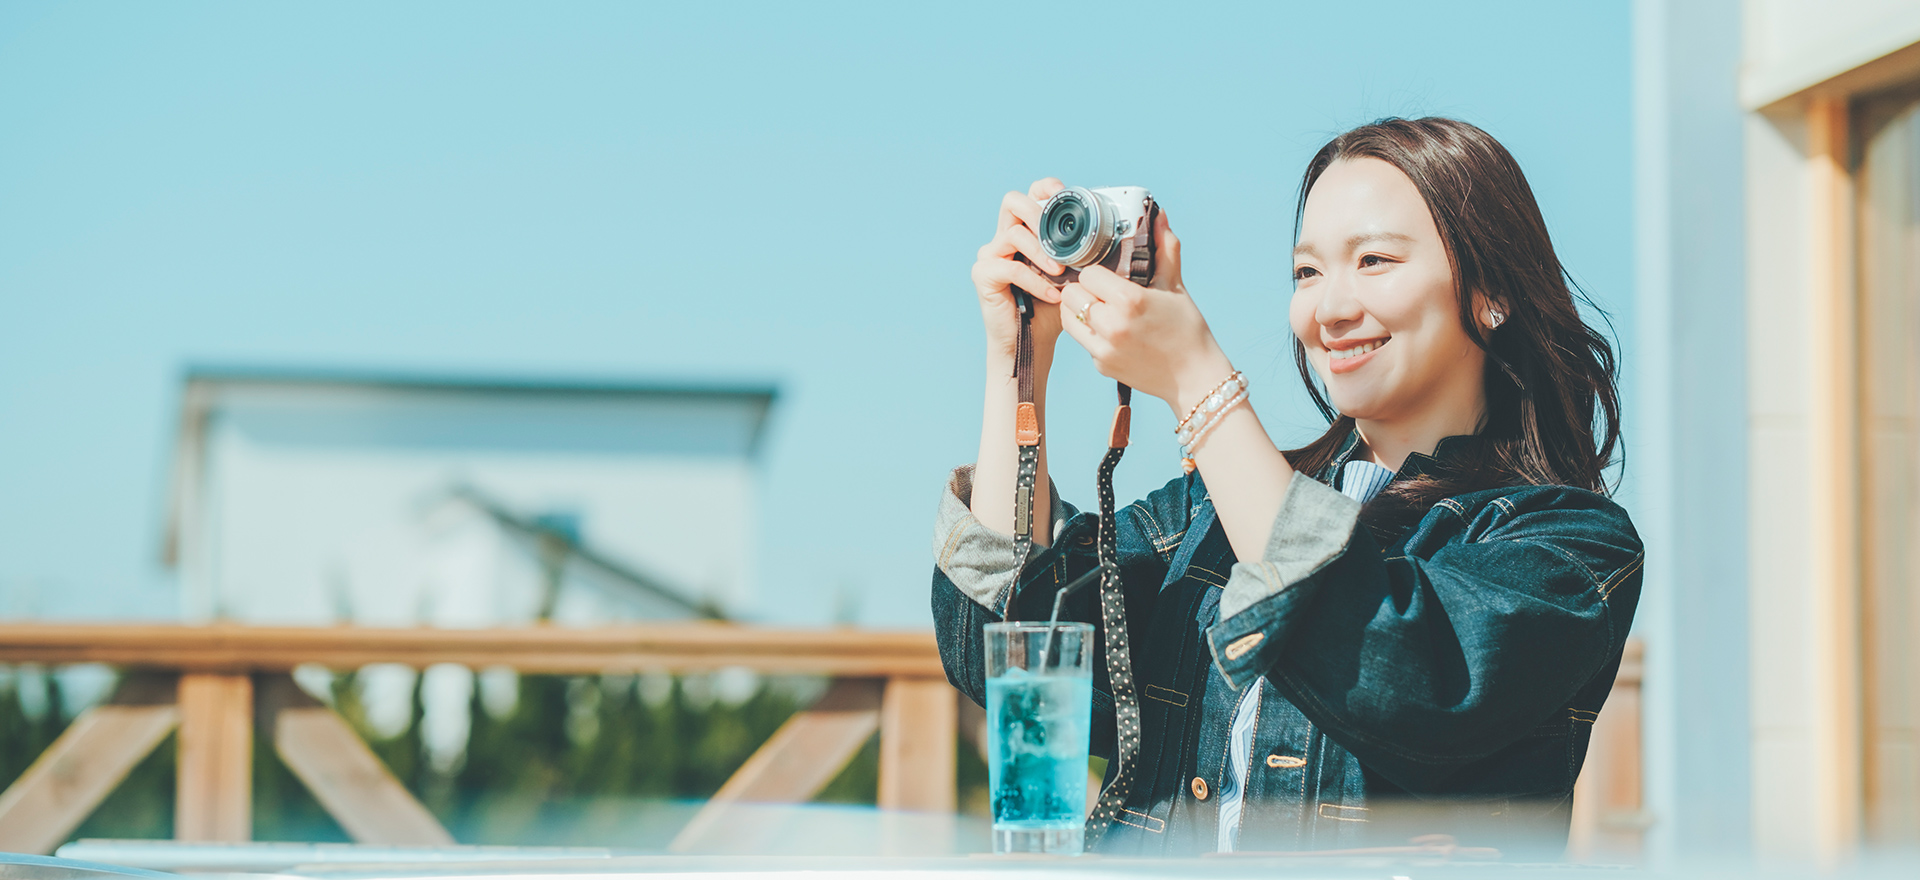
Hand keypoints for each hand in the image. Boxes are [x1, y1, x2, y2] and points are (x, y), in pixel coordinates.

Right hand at [970, 178, 1067, 364]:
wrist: (1031, 344)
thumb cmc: (1051, 310)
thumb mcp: (1072, 275)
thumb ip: (1080, 253)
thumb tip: (1111, 235)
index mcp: (1023, 232)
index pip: (1029, 195)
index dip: (1045, 189)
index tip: (1064, 195)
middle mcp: (1002, 238)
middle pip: (1012, 201)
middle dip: (1040, 214)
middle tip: (1061, 240)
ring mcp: (990, 256)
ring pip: (1014, 234)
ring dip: (1042, 252)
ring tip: (1061, 273)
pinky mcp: (984, 276)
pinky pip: (1010, 268)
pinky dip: (1035, 280)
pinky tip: (1051, 294)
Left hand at [1057, 209, 1233, 408]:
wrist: (1194, 377)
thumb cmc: (1187, 328)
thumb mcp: (1174, 286)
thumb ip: (1164, 248)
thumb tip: (1159, 215)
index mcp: (1129, 300)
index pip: (1088, 274)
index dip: (1096, 271)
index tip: (1106, 273)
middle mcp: (1112, 325)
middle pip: (1071, 295)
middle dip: (1083, 289)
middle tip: (1098, 290)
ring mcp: (1103, 347)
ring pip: (1069, 317)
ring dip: (1078, 309)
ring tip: (1098, 306)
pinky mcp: (1100, 364)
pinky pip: (1082, 339)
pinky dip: (1090, 332)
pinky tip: (1110, 329)